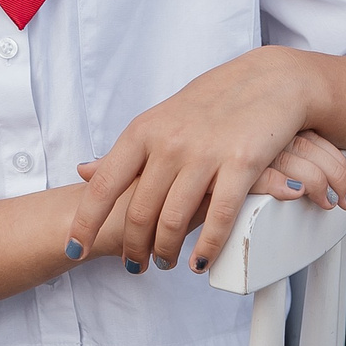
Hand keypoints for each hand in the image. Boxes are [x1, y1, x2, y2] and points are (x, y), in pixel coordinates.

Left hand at [65, 46, 339, 274]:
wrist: (270, 80)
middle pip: (139, 211)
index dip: (86, 222)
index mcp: (143, 131)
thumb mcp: (160, 119)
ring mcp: (204, 154)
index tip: (75, 249)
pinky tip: (200, 261)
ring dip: (166, 251)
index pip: (104, 184)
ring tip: (166, 262)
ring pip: (173, 220)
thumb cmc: (213, 102)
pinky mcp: (241, 164)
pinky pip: (219, 217)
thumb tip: (84, 172)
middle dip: (133, 247)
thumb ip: (126, 151)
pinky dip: (206, 246)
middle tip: (135, 265)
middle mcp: (169, 143)